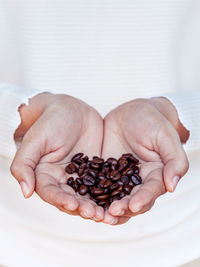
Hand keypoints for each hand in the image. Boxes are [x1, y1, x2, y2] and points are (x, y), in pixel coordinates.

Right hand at [10, 93, 104, 221]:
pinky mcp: (96, 170)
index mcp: (45, 175)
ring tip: (110, 214)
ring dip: (98, 206)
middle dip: (84, 208)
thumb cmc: (49, 121)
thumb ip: (25, 164)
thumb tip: (25, 192)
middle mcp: (63, 180)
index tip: (74, 205)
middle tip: (97, 214)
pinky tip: (121, 199)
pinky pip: (103, 184)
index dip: (62, 201)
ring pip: (89, 196)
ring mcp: (81, 176)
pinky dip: (110, 193)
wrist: (71, 108)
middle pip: (72, 199)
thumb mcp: (35, 140)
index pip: (52, 193)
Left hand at [102, 97, 188, 224]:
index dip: (142, 199)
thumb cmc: (153, 121)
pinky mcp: (105, 172)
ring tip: (96, 214)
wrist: (132, 112)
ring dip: (106, 208)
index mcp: (156, 175)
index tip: (133, 205)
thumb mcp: (165, 136)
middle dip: (122, 208)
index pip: (150, 191)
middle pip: (131, 200)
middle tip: (110, 213)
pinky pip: (98, 185)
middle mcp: (138, 181)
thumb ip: (174, 160)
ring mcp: (120, 177)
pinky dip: (92, 195)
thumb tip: (172, 185)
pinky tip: (83, 200)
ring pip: (114, 198)